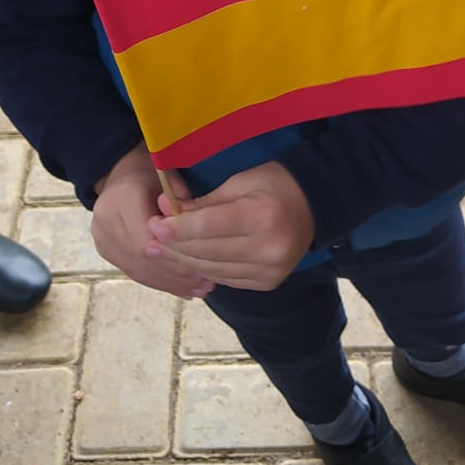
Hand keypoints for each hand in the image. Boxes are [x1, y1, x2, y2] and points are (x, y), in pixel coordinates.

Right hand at [90, 145, 212, 300]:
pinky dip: (161, 282)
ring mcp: (102, 239)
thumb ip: (181, 202)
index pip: (144, 241)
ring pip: (138, 270)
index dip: (171, 257)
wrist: (120, 171)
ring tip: (200, 290)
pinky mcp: (106, 251)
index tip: (200, 265)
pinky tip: (184, 290)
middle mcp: (105, 221)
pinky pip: (134, 272)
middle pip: (141, 260)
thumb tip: (195, 231)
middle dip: (175, 274)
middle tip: (206, 284)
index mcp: (121, 199)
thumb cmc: (151, 171)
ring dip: (170, 283)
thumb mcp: (170, 176)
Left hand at [146, 160, 314, 291]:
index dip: (176, 229)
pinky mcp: (269, 282)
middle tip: (151, 240)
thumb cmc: (274, 184)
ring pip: (213, 270)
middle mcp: (268, 249)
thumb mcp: (239, 182)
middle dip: (174, 247)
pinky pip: (226, 279)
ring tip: (162, 252)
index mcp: (262, 217)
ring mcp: (271, 271)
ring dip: (185, 262)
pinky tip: (189, 261)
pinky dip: (205, 270)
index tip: (154, 225)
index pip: (207, 227)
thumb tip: (164, 211)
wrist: (314, 204)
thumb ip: (203, 202)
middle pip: (207, 252)